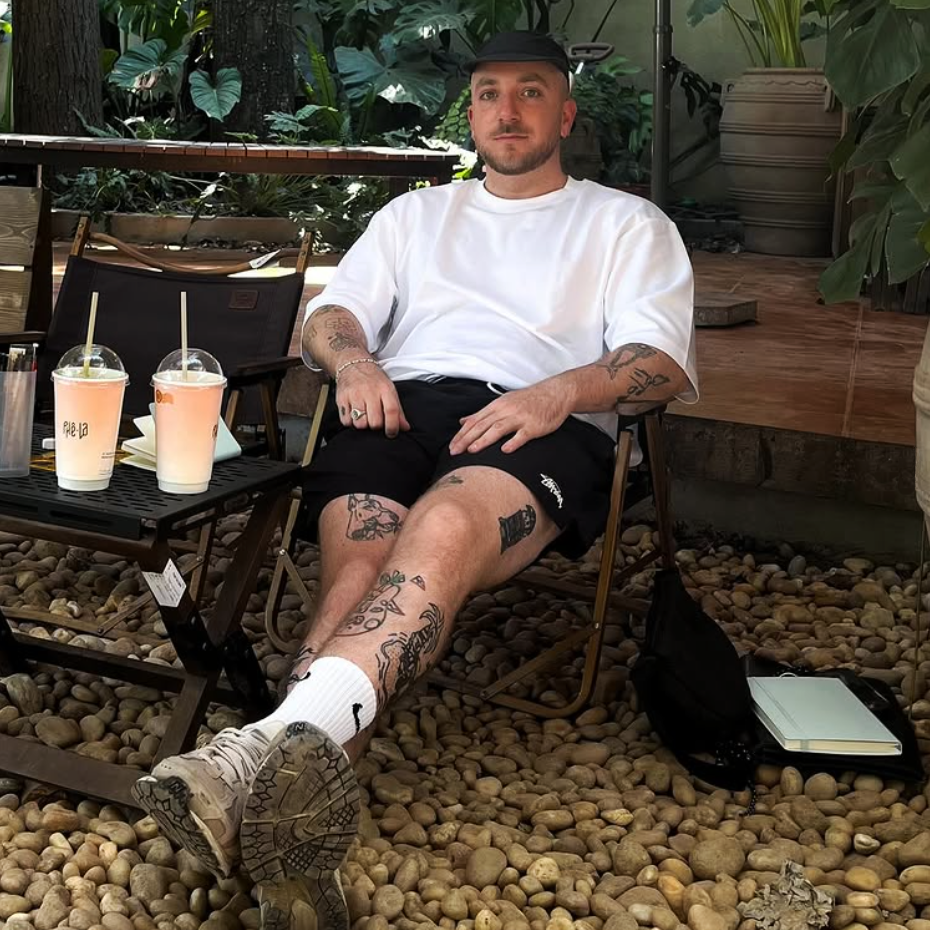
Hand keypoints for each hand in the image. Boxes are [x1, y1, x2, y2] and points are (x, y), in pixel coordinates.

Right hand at [336, 364, 409, 437]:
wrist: (353, 364)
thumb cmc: (373, 379)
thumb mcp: (389, 390)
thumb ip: (398, 410)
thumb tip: (405, 427)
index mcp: (384, 389)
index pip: (391, 411)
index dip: (392, 427)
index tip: (391, 433)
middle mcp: (369, 391)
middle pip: (375, 422)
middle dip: (376, 426)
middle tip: (375, 420)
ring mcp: (354, 395)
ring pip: (360, 424)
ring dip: (363, 425)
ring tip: (364, 417)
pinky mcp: (341, 399)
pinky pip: (346, 421)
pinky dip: (350, 422)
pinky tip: (354, 415)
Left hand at [449, 381, 571, 454]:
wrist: (555, 393)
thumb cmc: (529, 400)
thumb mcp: (503, 402)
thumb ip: (483, 414)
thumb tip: (463, 421)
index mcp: (497, 405)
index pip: (475, 421)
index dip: (462, 434)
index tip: (452, 446)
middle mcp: (506, 410)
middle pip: (483, 425)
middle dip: (467, 439)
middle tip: (455, 451)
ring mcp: (520, 417)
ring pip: (498, 428)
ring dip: (484, 439)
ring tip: (472, 450)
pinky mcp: (534, 426)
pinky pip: (522, 435)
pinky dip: (513, 442)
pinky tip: (504, 451)